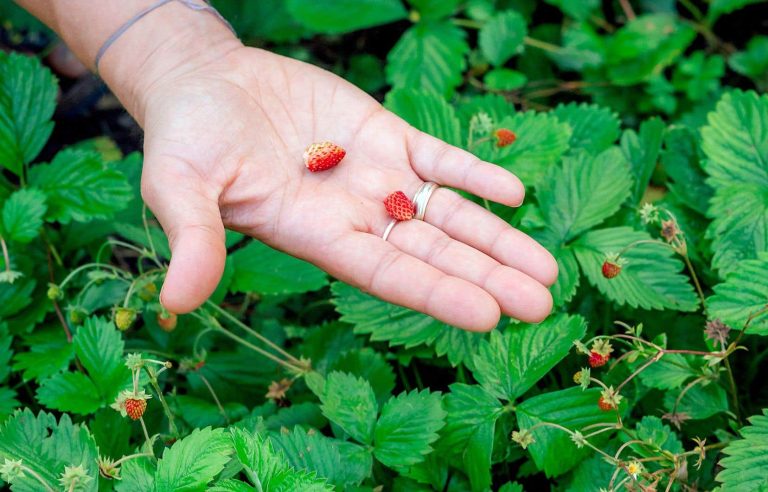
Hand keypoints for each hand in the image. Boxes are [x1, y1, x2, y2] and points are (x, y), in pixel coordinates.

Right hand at [138, 47, 557, 330]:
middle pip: (432, 252)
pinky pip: (438, 157)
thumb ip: (193, 238)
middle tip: (543, 304)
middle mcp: (355, 215)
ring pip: (446, 213)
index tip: (489, 317)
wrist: (207, 84)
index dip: (435, 293)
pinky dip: (474, 172)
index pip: (385, 273)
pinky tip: (514, 192)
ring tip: (546, 267)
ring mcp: (375, 176)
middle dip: (486, 276)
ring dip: (496, 237)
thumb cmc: (186, 138)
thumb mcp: (178, 186)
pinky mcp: (385, 135)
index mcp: (313, 236)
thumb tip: (176, 303)